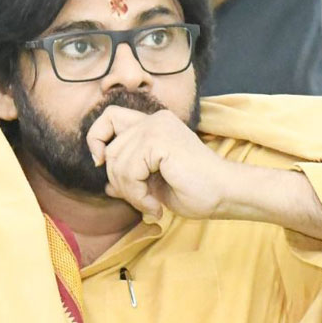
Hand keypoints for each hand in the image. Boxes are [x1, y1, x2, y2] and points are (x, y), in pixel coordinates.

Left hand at [86, 105, 232, 219]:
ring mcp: (157, 127)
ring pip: (116, 162)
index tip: (101, 163)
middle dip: (118, 180)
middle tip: (141, 200)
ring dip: (130, 192)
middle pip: (111, 148)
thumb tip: (107, 185)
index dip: (97, 138)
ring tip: (150, 205)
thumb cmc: (196, 191)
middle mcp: (155, 120)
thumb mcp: (154, 185)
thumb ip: (131, 179)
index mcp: (155, 124)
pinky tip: (154, 205)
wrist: (224, 194)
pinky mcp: (159, 140)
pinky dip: (137, 195)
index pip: (109, 117)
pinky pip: (129, 171)